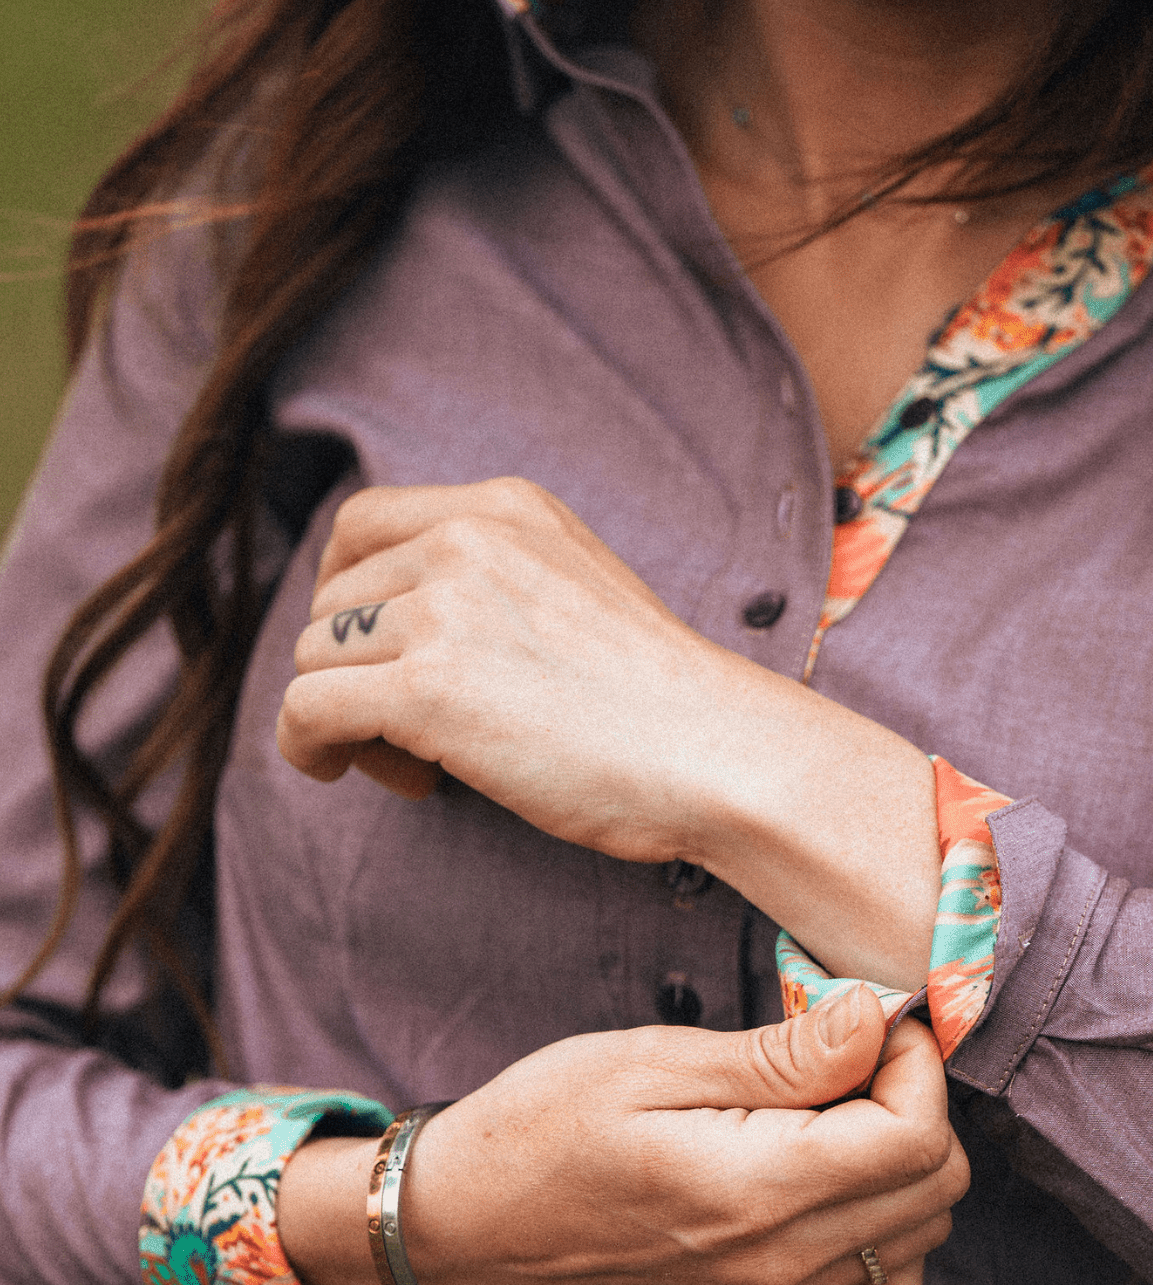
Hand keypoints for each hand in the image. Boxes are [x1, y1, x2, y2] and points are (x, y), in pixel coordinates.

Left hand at [278, 476, 811, 860]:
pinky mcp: (426, 688)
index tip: (376, 654)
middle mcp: (464, 541)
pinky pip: (304, 710)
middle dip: (354, 670)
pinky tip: (363, 775)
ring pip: (313, 658)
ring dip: (346, 719)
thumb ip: (501, 586)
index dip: (345, 595)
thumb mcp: (581, 594)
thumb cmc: (664, 706)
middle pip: (331, 600)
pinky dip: (309, 750)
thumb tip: (405, 636)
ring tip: (422, 767)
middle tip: (416, 737)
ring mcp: (442, 611)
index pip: (362, 525)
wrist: (717, 753)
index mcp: (505, 508)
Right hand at [279, 988, 969, 1284]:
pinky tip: (829, 1170)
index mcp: (753, 1192)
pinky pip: (883, 1282)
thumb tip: (875, 1021)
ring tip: (837, 1110)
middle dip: (916, 1103)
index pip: (915, 1138)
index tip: (868, 1020)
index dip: (914, 1065)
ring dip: (907, 1162)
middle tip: (849, 1053)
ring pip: (923, 1236)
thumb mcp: (655, 1060)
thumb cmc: (545, 1125)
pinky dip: (886, 1222)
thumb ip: (781, 1054)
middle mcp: (778, 1265)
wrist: (472, 1221)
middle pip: (935, 1188)